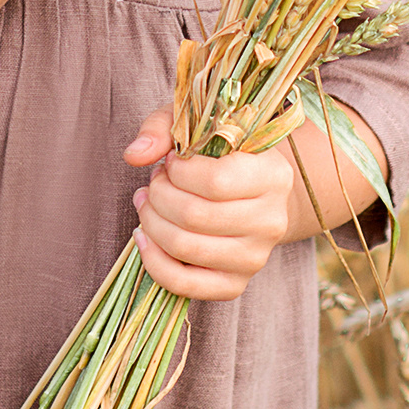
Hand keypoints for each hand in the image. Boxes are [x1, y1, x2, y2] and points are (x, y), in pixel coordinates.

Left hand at [122, 107, 295, 301]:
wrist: (254, 198)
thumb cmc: (222, 156)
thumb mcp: (198, 124)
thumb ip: (164, 129)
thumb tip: (135, 155)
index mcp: (273, 176)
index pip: (216, 181)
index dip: (178, 171)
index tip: (170, 162)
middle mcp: (271, 221)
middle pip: (194, 215)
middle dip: (158, 196)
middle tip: (154, 183)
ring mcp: (255, 257)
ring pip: (185, 248)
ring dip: (151, 223)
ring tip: (147, 203)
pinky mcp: (234, 284)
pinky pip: (183, 284)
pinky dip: (153, 261)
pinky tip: (144, 236)